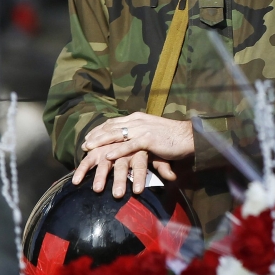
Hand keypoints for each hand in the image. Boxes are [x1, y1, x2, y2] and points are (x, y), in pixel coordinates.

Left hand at [74, 113, 193, 196]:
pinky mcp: (149, 139)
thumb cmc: (173, 137)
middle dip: (96, 136)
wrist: (190, 136)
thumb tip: (132, 141)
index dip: (100, 130)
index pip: (114, 122)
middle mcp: (138, 121)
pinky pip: (130, 145)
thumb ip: (141, 134)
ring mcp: (143, 129)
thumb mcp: (154, 131)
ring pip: (117, 135)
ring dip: (101, 142)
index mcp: (138, 118)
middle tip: (84, 144)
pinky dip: (118, 150)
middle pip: (111, 127)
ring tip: (89, 149)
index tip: (89, 137)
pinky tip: (108, 156)